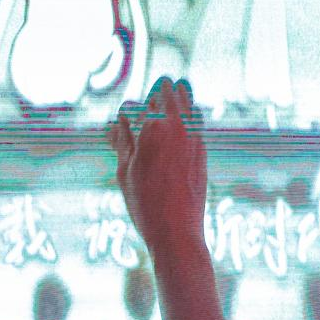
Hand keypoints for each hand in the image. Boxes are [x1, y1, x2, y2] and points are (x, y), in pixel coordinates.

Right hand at [108, 77, 206, 259]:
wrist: (177, 231)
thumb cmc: (145, 204)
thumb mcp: (125, 172)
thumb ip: (122, 142)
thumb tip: (117, 123)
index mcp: (153, 128)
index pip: (140, 103)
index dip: (130, 108)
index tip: (126, 116)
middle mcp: (177, 127)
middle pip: (170, 93)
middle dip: (161, 90)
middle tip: (159, 88)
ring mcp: (193, 139)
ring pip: (188, 105)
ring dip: (179, 98)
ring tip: (174, 94)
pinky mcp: (203, 152)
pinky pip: (197, 123)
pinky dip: (190, 117)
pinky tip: (185, 120)